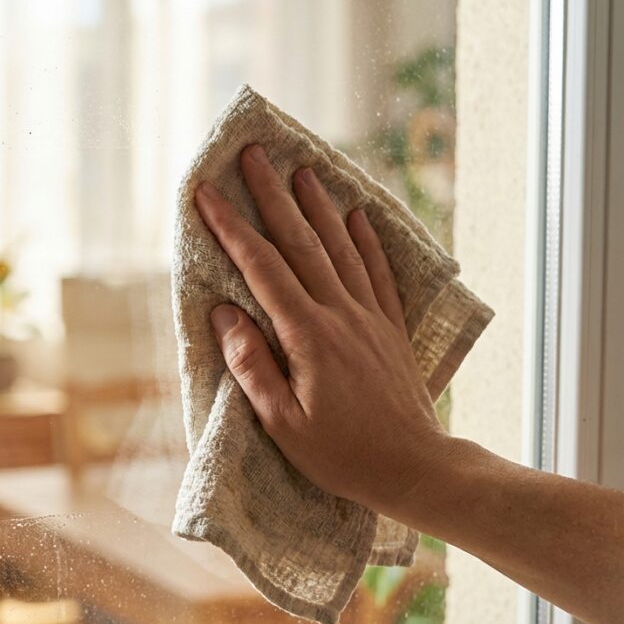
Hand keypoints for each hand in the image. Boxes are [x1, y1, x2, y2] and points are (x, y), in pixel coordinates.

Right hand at [195, 143, 448, 510]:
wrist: (416, 468)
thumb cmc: (342, 454)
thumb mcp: (282, 422)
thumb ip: (252, 364)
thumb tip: (224, 313)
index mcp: (307, 336)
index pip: (262, 268)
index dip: (231, 227)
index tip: (207, 194)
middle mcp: (340, 314)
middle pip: (301, 242)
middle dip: (272, 195)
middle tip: (254, 155)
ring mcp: (370, 318)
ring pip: (340, 248)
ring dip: (317, 206)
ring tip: (301, 169)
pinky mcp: (391, 329)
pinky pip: (378, 272)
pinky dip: (365, 240)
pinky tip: (356, 216)